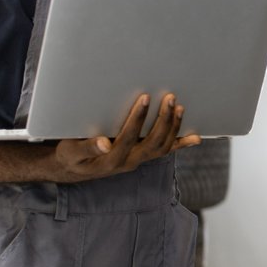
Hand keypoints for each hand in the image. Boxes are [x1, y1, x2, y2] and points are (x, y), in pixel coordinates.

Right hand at [49, 92, 199, 182]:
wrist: (74, 168)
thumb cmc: (71, 156)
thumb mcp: (71, 152)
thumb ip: (86, 147)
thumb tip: (104, 143)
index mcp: (111, 160)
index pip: (128, 139)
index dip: (137, 119)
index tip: (144, 98)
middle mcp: (128, 162)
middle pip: (152, 143)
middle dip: (162, 120)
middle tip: (169, 97)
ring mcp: (137, 160)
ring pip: (162, 147)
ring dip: (173, 127)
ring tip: (179, 106)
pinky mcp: (142, 156)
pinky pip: (165, 151)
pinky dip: (181, 144)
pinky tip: (195, 137)